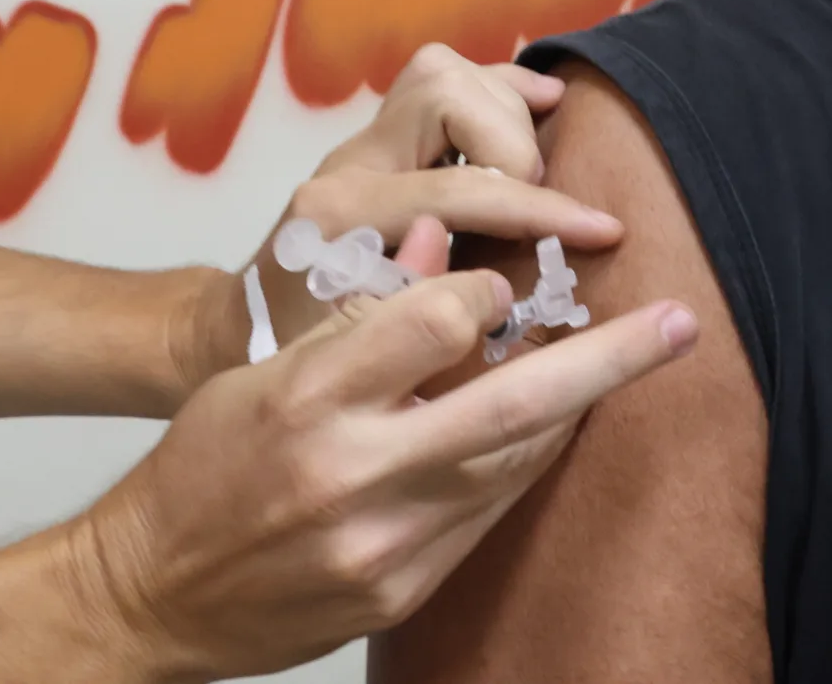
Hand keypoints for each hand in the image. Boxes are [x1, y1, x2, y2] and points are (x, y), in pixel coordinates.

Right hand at [73, 267, 700, 681]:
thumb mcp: (263, 368)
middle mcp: (352, 472)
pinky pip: (490, 515)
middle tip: (683, 321)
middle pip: (511, 404)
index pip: (436, 318)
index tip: (503, 280)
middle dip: (611, 360)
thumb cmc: (203, 466)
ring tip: (624, 363)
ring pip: (515, 463)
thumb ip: (360, 310)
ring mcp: (383, 543)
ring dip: (574, 410)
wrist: (148, 597)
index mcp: (308, 398)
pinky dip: (524, 465)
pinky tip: (547, 431)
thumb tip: (442, 234)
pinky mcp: (402, 591)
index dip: (486, 289)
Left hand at [176, 44, 620, 393]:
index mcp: (341, 216)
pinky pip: (439, 82)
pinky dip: (496, 86)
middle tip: (543, 200)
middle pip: (446, 92)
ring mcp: (360, 143)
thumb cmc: (294, 358)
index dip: (543, 210)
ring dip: (505, 106)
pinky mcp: (377, 139)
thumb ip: (419, 315)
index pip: (462, 188)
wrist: (232, 332)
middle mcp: (347, 162)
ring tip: (540, 161)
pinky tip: (543, 100)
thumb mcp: (356, 355)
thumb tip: (497, 284)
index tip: (604, 233)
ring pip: (441, 71)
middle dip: (514, 141)